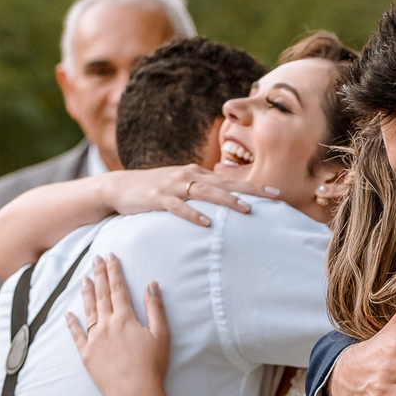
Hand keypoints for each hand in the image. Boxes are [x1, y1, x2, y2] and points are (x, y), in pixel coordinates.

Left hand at [66, 254, 170, 395]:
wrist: (135, 393)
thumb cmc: (152, 366)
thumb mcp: (161, 335)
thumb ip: (155, 308)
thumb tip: (152, 286)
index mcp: (125, 318)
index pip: (118, 289)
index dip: (114, 271)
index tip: (110, 257)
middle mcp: (107, 324)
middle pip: (102, 294)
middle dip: (99, 274)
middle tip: (95, 259)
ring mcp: (94, 339)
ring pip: (88, 310)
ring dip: (87, 292)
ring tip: (84, 278)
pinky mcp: (87, 354)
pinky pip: (77, 335)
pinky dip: (72, 323)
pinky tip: (68, 314)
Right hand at [99, 164, 276, 226]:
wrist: (119, 187)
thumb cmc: (156, 189)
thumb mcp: (182, 186)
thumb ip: (203, 191)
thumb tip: (226, 201)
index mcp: (197, 173)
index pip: (231, 180)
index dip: (254, 186)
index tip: (276, 193)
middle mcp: (189, 176)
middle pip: (226, 183)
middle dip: (251, 189)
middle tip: (274, 196)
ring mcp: (173, 186)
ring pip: (206, 192)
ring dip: (227, 201)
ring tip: (246, 209)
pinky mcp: (158, 198)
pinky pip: (179, 207)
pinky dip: (193, 214)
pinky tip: (207, 222)